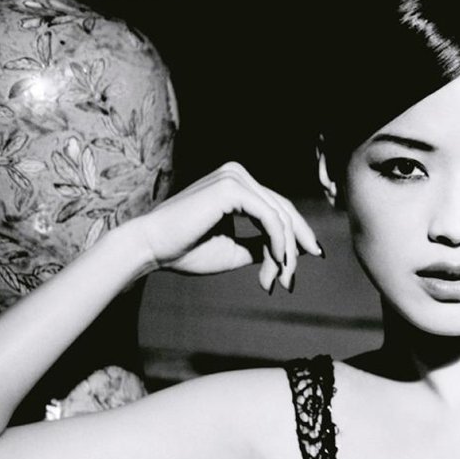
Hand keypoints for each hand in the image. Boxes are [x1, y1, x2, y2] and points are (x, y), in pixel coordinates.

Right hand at [115, 162, 322, 291]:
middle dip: (293, 250)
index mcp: (237, 185)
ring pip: (280, 218)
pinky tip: (277, 261)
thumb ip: (264, 245)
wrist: (152, 248)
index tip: (308, 263)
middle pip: (284, 213)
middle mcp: (236, 175)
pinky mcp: (231, 187)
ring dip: (285, 253)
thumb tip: (297, 251)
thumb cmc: (187, 251)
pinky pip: (270, 217)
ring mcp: (234, 177)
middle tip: (290, 282)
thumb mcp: (237, 249)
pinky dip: (278, 242)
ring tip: (280, 280)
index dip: (297, 238)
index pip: (278, 210)